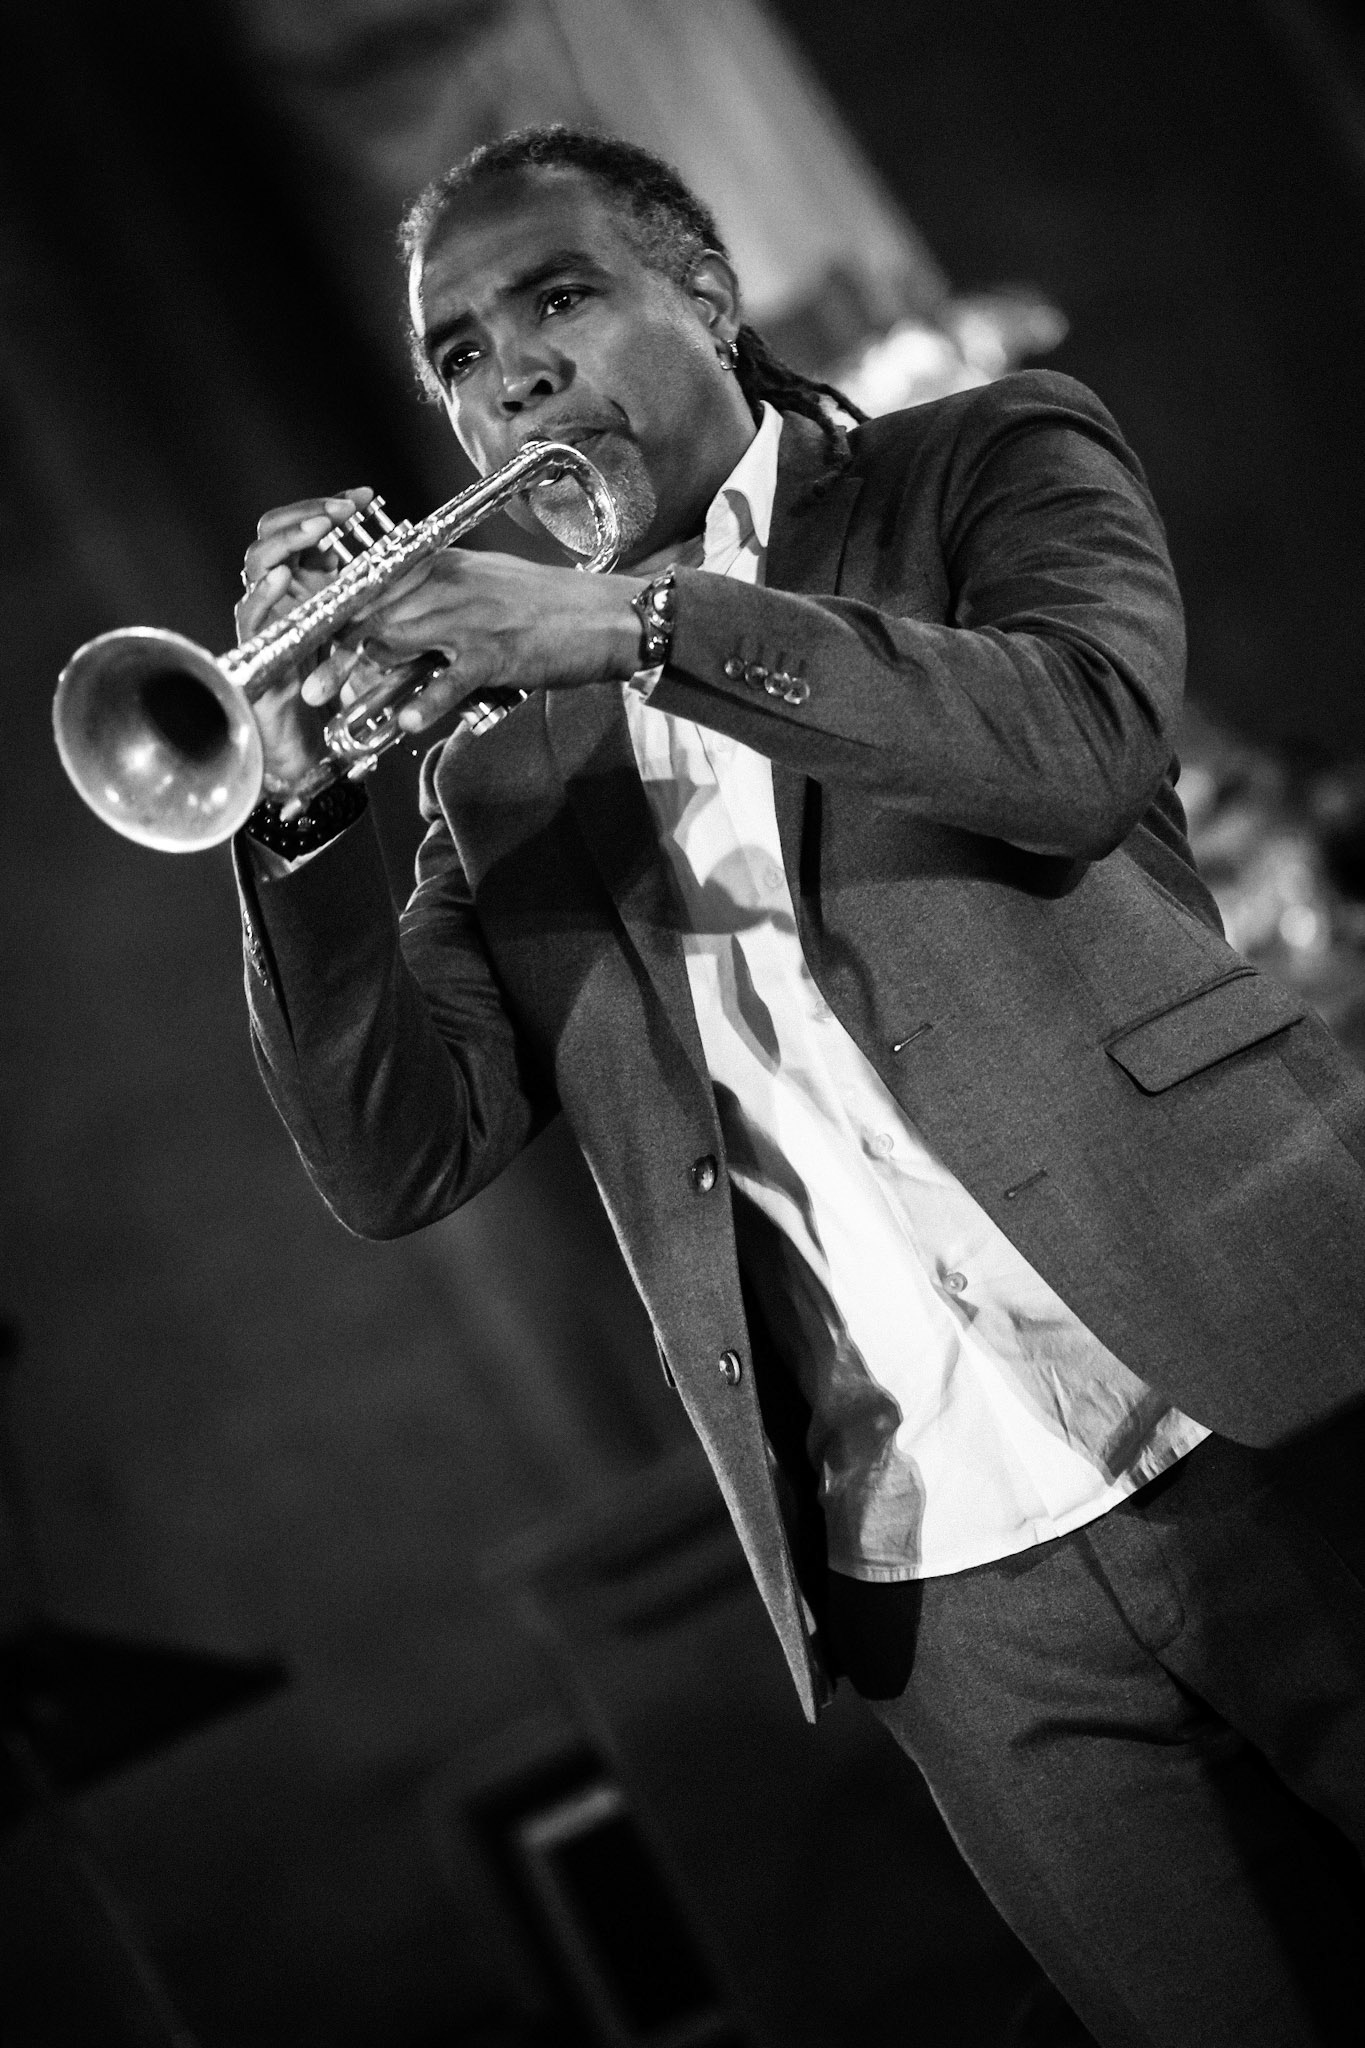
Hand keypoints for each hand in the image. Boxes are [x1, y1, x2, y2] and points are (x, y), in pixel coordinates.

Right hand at [233, 488, 375, 793]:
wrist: (306, 748)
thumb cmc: (329, 691)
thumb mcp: (357, 635)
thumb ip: (368, 600)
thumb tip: (400, 559)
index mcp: (300, 585)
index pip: (304, 529)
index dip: (329, 507)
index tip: (364, 497)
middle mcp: (274, 596)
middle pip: (273, 533)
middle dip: (307, 515)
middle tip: (341, 511)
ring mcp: (261, 620)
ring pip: (257, 563)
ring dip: (288, 542)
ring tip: (316, 530)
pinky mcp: (255, 652)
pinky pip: (250, 615)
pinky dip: (264, 593)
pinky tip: (283, 578)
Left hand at [298, 549, 645, 737]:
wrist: (604, 615)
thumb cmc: (545, 607)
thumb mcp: (483, 586)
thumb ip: (436, 601)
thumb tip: (395, 627)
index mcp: (441, 567)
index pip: (373, 584)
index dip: (334, 612)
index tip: (304, 637)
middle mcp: (447, 586)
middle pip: (374, 613)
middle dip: (334, 649)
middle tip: (306, 682)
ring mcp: (470, 619)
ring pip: (399, 641)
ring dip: (364, 676)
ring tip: (339, 705)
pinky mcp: (496, 652)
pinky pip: (451, 677)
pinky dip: (427, 700)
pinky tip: (407, 721)